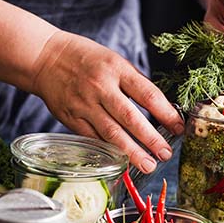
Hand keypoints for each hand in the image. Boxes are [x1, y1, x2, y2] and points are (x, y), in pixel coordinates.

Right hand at [30, 31, 183, 173]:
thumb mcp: (115, 61)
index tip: (179, 128)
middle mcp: (101, 88)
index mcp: (117, 70)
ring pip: (111, 133)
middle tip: (166, 154)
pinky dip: (109, 151)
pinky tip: (123, 162)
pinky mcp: (71, 118)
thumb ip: (136, 84)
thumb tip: (162, 109)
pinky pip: (94, 138)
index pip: (148, 95)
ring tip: (148, 165)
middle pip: (131, 118)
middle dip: (151, 139)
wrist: (44, 57)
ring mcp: (84, 105)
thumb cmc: (87, 59)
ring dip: (132, 152)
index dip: (166, 114)